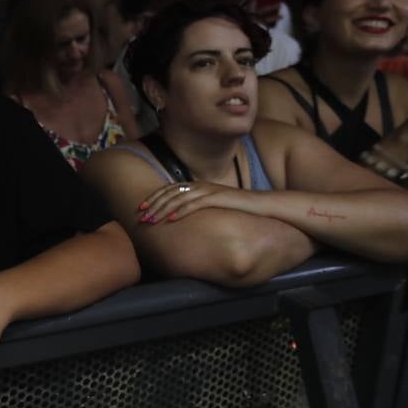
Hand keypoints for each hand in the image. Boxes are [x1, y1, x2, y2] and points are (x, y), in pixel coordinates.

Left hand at [138, 180, 263, 224]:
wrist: (267, 206)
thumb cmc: (241, 210)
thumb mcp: (216, 208)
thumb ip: (201, 209)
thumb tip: (184, 220)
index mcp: (200, 187)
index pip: (171, 189)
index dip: (155, 198)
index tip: (141, 208)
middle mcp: (202, 186)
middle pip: (170, 192)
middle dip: (153, 203)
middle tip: (140, 215)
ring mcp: (210, 191)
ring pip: (179, 198)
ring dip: (162, 209)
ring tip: (150, 219)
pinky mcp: (219, 198)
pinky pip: (196, 204)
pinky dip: (181, 211)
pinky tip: (171, 219)